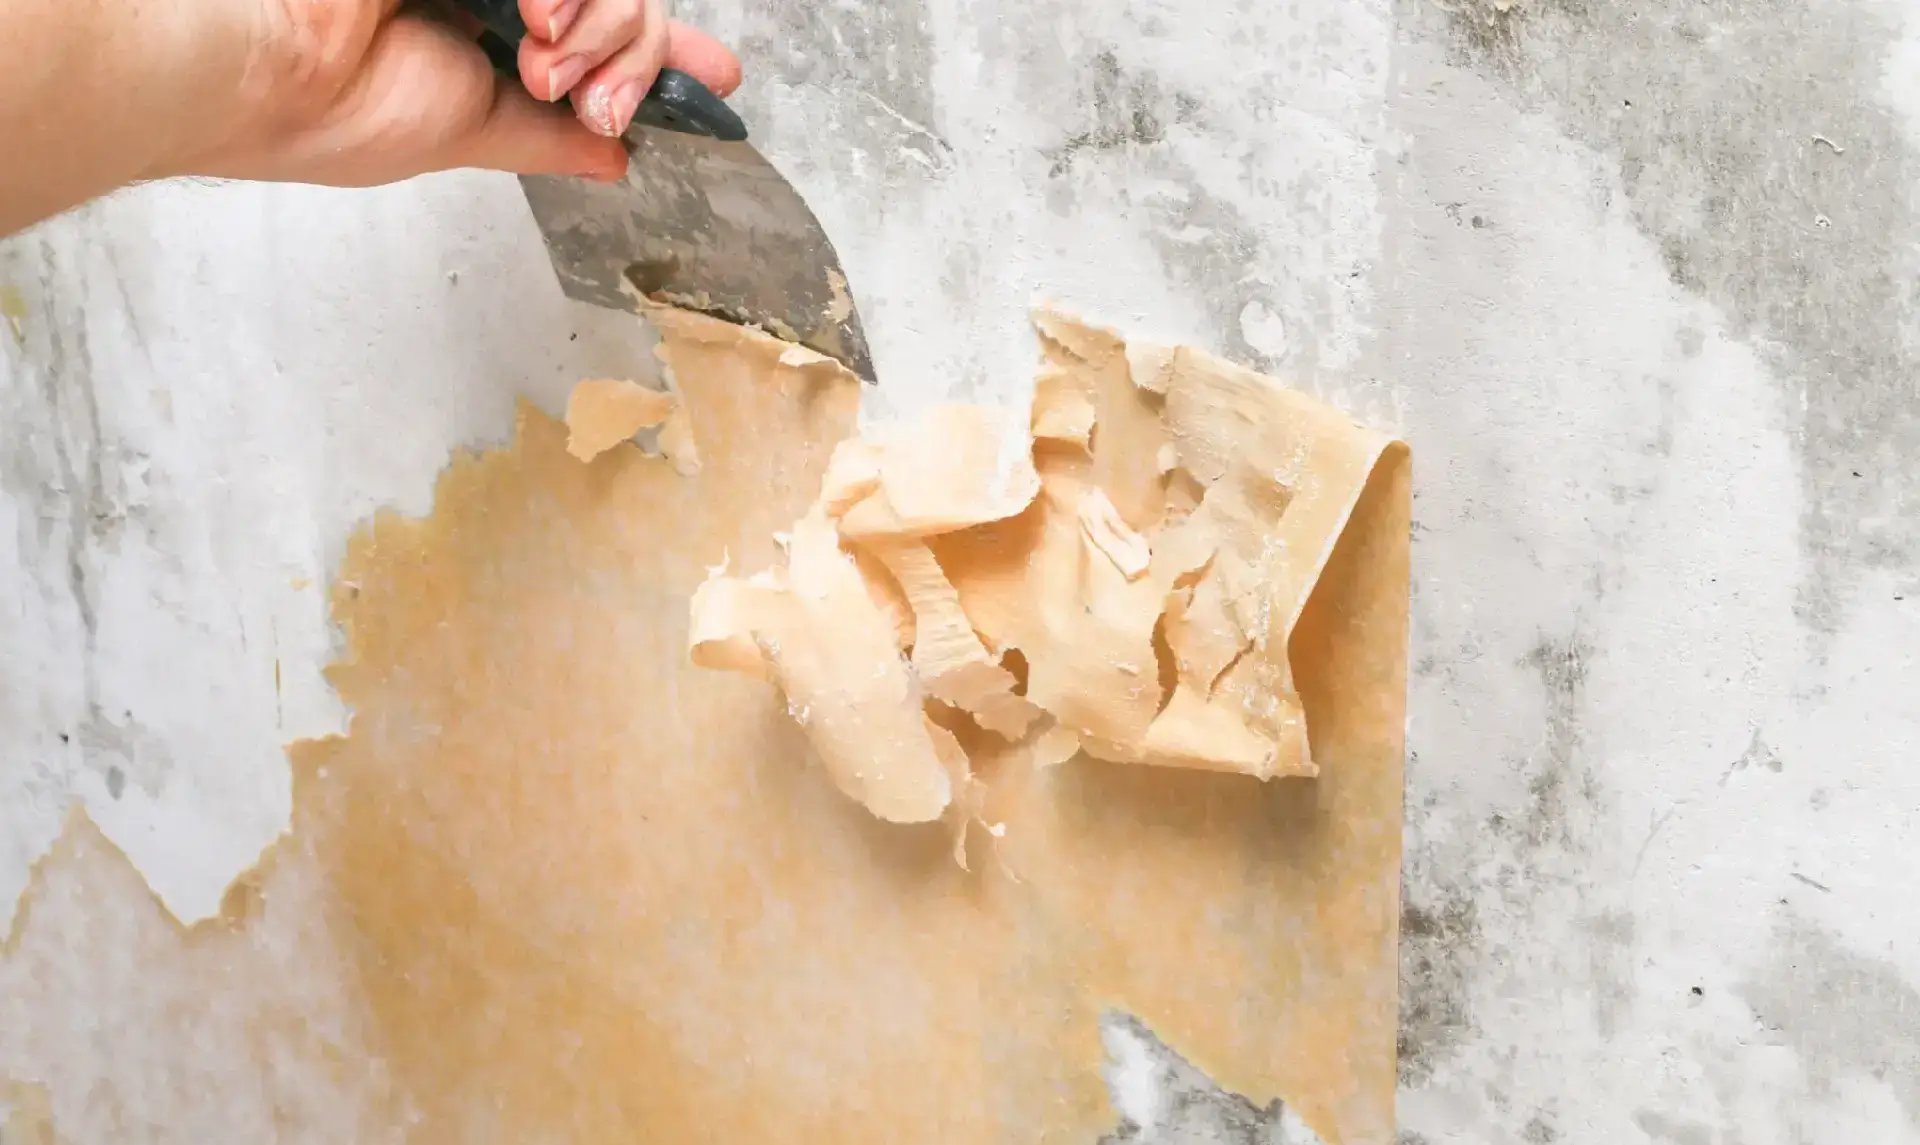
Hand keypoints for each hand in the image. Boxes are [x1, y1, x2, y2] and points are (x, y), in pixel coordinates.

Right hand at [180, 0, 741, 186]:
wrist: (277, 72)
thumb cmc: (346, 113)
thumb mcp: (477, 133)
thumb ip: (552, 137)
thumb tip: (616, 159)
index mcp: (494, 39)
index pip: (604, 32)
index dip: (664, 53)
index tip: (720, 77)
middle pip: (625, 3)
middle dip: (629, 53)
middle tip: (582, 91)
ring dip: (600, 23)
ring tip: (540, 52)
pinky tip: (536, 16)